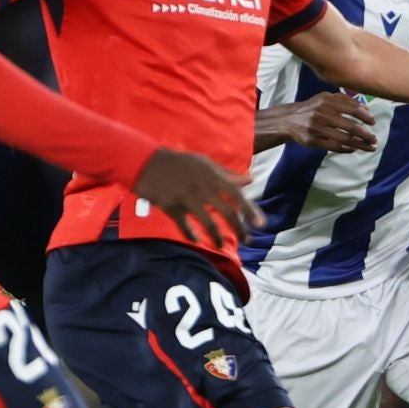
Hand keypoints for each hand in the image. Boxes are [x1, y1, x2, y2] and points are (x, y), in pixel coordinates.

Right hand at [132, 148, 261, 249]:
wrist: (147, 162)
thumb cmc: (180, 163)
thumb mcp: (206, 164)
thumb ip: (228, 175)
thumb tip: (250, 180)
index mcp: (213, 177)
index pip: (237, 196)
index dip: (250, 211)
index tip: (261, 224)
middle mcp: (203, 189)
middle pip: (227, 213)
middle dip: (239, 229)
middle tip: (247, 241)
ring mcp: (187, 199)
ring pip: (208, 223)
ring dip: (217, 237)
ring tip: (221, 245)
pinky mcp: (171, 207)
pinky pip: (184, 226)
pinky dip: (192, 235)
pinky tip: (197, 241)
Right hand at [278, 92, 376, 152]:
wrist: (288, 119)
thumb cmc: (312, 108)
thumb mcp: (325, 98)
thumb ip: (345, 100)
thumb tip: (366, 108)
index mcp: (327, 101)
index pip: (352, 109)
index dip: (365, 116)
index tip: (373, 122)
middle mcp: (322, 113)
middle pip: (350, 126)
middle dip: (365, 134)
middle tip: (374, 139)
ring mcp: (317, 128)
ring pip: (344, 138)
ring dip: (360, 144)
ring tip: (369, 147)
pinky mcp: (312, 141)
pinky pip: (333, 147)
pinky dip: (346, 149)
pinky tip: (354, 149)